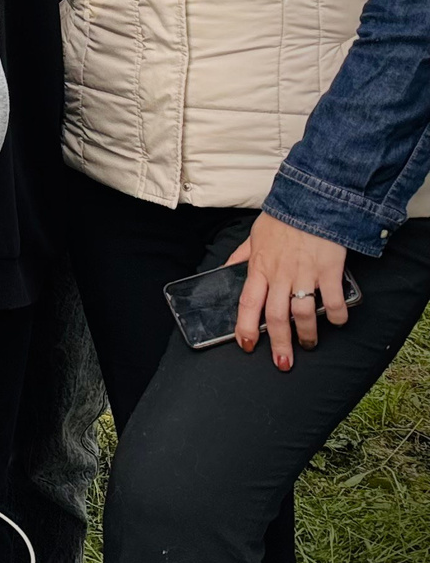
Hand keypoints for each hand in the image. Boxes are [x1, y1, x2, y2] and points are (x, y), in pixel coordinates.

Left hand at [229, 212, 350, 368]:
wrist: (311, 201)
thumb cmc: (282, 219)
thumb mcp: (254, 237)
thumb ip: (241, 256)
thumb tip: (226, 269)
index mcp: (259, 268)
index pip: (247, 303)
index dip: (245, 328)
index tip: (247, 346)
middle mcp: (280, 275)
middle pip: (275, 317)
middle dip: (279, 344)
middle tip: (283, 362)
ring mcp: (305, 274)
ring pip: (302, 313)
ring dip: (307, 335)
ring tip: (309, 344)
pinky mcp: (328, 270)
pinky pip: (333, 301)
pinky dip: (336, 316)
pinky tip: (336, 322)